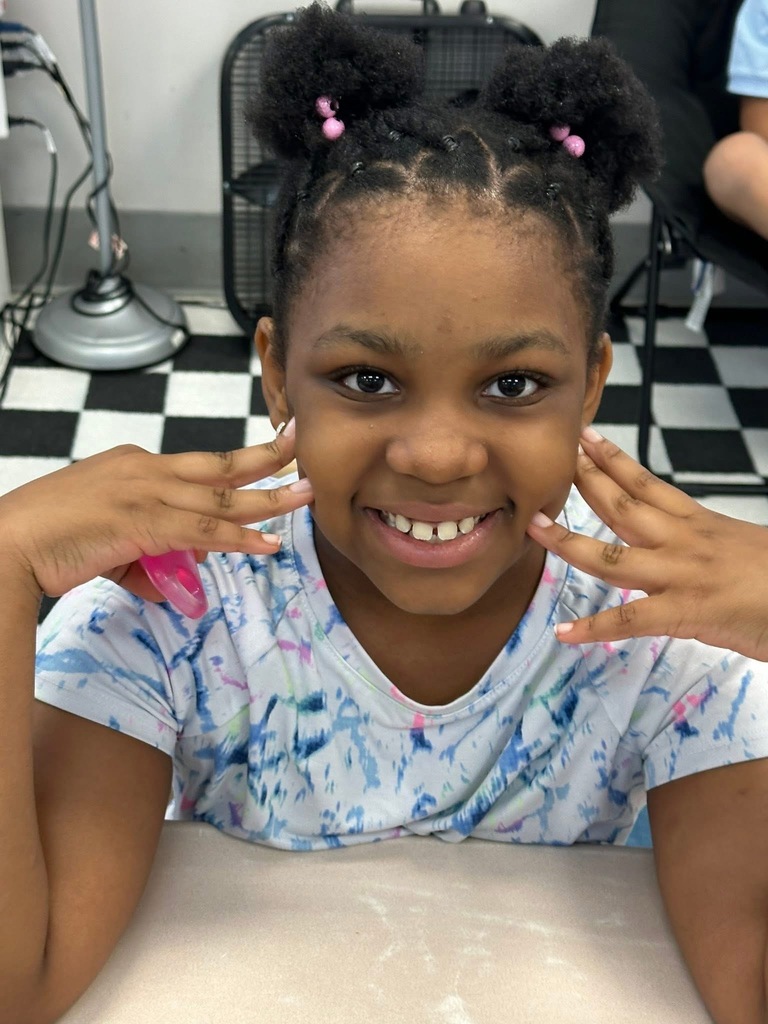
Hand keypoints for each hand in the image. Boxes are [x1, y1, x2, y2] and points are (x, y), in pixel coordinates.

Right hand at [0, 423, 312, 602]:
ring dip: (267, 499)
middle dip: (265, 457)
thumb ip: (149, 553)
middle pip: (219, 464)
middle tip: (300, 447)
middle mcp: (146, 469)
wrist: (10, 542)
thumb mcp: (108, 538)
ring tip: (304, 497)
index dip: (236, 468)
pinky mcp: (144, 522)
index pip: (198, 467)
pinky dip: (238, 538)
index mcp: (136, 463)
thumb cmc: (50, 537)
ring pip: (221, 497)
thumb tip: (180, 571)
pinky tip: (266, 543)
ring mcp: (147, 493)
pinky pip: (203, 530)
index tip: (267, 458)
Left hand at [526, 427, 767, 660]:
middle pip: (622, 506)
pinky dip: (593, 628)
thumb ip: (710, 543)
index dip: (613, 461)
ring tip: (534, 528)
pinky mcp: (686, 612)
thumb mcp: (744, 546)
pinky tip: (564, 632)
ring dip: (567, 542)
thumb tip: (692, 548)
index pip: (648, 484)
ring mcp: (681, 575)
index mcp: (700, 524)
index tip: (586, 438)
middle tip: (549, 464)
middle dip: (582, 483)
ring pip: (611, 555)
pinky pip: (629, 620)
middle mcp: (684, 542)